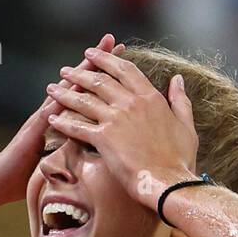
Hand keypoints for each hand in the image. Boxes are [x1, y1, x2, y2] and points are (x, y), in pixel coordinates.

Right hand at [0, 35, 124, 205]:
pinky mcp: (32, 133)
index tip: (123, 58)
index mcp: (63, 120)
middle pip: (79, 84)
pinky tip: (71, 87)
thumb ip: (77, 151)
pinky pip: (48, 115)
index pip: (88, 94)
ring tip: (94, 53)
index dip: (105, 76)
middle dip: (96, 62)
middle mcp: (52, 114)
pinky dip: (60, 101)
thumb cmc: (28, 178)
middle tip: (113, 40)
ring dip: (79, 72)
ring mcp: (40, 120)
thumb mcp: (62, 164)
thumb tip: (100, 153)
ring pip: (64, 92)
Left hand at [46, 46, 198, 211]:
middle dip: (80, 73)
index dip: (107, 59)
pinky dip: (63, 122)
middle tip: (66, 70)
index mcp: (150, 97)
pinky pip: (78, 126)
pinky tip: (52, 119)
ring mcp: (116, 119)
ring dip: (65, 93)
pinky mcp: (104, 138)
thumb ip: (180, 100)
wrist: (168, 182)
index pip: (125, 70)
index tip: (93, 53)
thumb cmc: (180, 159)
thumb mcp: (185, 125)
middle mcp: (130, 103)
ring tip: (52, 89)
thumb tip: (178, 79)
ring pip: (85, 100)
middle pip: (99, 81)